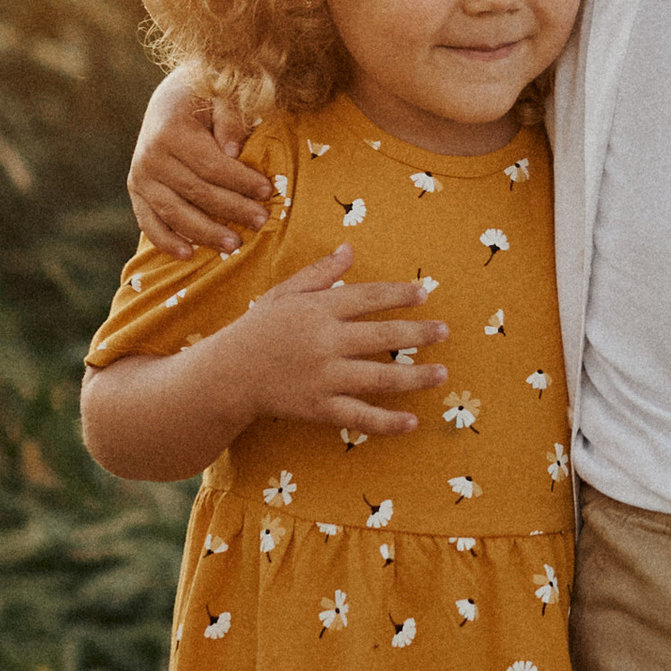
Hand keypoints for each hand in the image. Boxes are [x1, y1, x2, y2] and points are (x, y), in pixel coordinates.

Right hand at [131, 71, 275, 254]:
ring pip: (175, 213)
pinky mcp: (137, 191)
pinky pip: (149, 223)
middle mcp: (150, 156)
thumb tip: (233, 152)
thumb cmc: (205, 97)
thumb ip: (230, 118)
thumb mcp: (222, 95)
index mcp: (171, 131)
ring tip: (235, 245)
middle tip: (261, 222)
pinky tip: (189, 255)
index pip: (211, 165)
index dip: (240, 181)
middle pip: (196, 192)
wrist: (172, 98)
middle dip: (232, 209)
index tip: (267, 191)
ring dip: (205, 233)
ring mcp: (140, 177)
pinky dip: (167, 242)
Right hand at [225, 246, 449, 437]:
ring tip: (442, 373)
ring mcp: (323, 377)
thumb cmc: (257, 330)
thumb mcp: (284, 294)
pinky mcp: (318, 408)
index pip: (368, 297)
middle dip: (419, 333)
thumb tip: (350, 248)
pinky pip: (359, 416)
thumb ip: (320, 273)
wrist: (226, 375)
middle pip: (383, 335)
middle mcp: (324, 342)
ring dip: (415, 376)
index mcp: (317, 309)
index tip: (424, 294)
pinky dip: (387, 422)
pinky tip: (411, 422)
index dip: (399, 294)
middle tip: (444, 331)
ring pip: (380, 377)